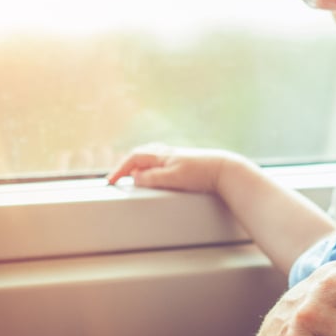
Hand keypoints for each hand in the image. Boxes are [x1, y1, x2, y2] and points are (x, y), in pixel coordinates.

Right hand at [106, 142, 243, 192]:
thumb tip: (134, 177)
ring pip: (151, 157)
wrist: (224, 169)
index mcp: (162, 155)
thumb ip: (152, 177)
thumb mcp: (173, 177)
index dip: (120, 169)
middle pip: (141, 154)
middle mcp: (167, 153)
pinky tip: (154, 173)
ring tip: (132, 175)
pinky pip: (160, 161)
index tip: (110, 181)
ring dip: (139, 164)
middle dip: (127, 164)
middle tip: (117, 177)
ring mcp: (176, 157)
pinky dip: (151, 166)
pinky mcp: (184, 163)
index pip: (133, 158)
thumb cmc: (201, 172)